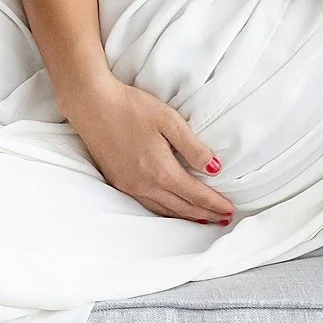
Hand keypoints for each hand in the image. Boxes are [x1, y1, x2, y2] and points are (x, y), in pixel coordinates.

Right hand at [63, 77, 234, 223]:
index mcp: (161, 171)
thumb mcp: (169, 121)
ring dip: (186, 216)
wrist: (92, 104)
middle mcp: (145, 185)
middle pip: (182, 207)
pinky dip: (165, 211)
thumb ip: (193, 147)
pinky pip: (147, 205)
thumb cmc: (131, 107)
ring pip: (164, 210)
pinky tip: (171, 209)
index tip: (230, 210)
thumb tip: (214, 169)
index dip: (215, 204)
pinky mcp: (118, 181)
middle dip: (205, 214)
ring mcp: (129, 186)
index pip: (196, 196)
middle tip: (223, 219)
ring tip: (202, 219)